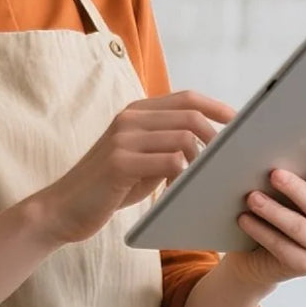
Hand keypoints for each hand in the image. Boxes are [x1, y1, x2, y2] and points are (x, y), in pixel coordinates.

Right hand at [30, 91, 234, 245]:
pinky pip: (169, 162)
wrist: (64, 208)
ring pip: (183, 138)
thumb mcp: (142, 160)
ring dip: (202, 162)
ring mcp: (123, 138)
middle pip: (190, 116)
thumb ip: (168, 146)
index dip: (217, 107)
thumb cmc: (110, 187)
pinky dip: (184, 178)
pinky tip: (180, 192)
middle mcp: (129, 118)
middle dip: (217, 139)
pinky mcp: (119, 162)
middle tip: (228, 164)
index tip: (241, 123)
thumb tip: (213, 146)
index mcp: (136, 113)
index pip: (186, 98)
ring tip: (204, 182)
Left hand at [229, 140, 305, 287]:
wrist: (255, 258)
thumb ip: (280, 173)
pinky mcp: (305, 266)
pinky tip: (244, 219)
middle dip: (296, 188)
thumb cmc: (270, 215)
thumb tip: (256, 141)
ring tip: (252, 197)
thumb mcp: (279, 194)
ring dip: (273, 211)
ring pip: (299, 227)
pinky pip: (282, 247)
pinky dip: (261, 232)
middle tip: (273, 173)